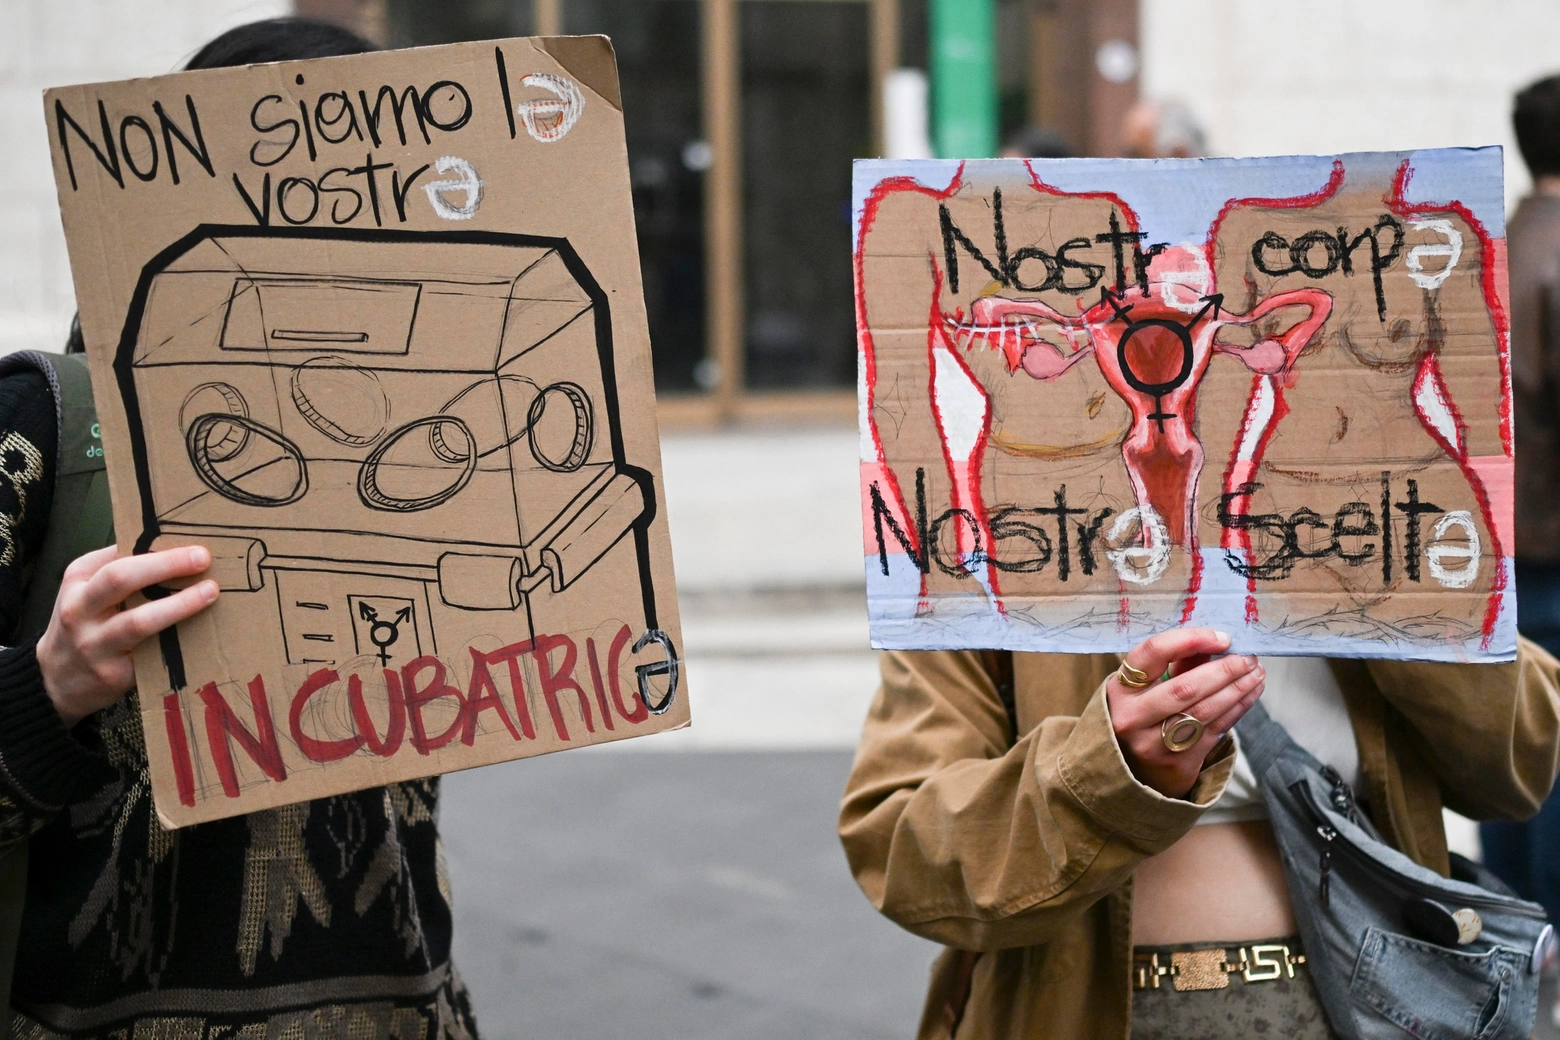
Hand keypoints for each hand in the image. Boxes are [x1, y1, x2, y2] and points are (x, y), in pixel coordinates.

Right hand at [37, 545, 218, 727]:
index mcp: (77, 581)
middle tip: (202, 558)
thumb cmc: (83, 624)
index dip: (156, 549)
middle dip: (166, 565)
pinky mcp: (113, 674)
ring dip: (180, 604)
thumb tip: (169, 547)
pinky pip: (151, 654)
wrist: (55, 680)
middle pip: (121, 579)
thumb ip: (116, 569)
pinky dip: (178, 640)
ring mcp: (94, 644)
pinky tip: (203, 631)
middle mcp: (79, 610)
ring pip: (138, 621)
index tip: (192, 543)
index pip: (116, 556)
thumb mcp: (84, 590)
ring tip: (209, 592)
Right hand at [1106, 628, 1264, 798]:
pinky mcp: (1178, 763)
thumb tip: (1217, 643)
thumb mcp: (1144, 687)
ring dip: (1237, 689)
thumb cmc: (1141, 715)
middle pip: (1185, 687)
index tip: (1221, 637)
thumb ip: (1176, 662)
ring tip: (1256, 673)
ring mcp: (1154, 744)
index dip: (1190, 640)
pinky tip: (1250, 693)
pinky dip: (1238, 708)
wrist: (1130, 770)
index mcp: (1121, 688)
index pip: (1153, 653)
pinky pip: (1215, 730)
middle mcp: (1133, 717)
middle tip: (1248, 658)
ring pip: (1205, 711)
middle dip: (1224, 670)